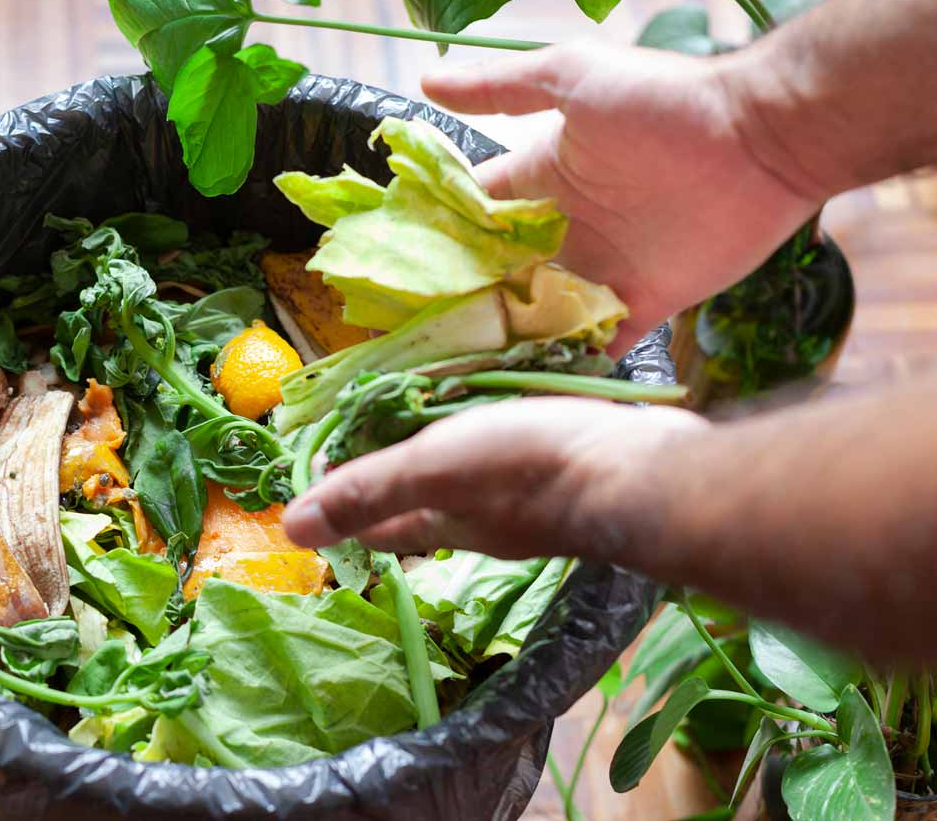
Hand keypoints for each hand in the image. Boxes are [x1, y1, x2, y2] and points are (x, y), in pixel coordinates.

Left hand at [282, 397, 706, 559]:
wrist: (646, 470)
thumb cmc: (531, 467)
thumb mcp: (433, 469)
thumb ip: (368, 491)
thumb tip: (291, 529)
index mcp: (446, 523)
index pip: (378, 524)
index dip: (344, 502)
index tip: (321, 463)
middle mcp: (486, 522)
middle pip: (425, 503)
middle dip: (396, 474)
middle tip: (374, 424)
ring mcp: (533, 499)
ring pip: (474, 479)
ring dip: (448, 450)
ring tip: (432, 407)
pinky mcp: (572, 469)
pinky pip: (519, 452)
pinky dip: (498, 432)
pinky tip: (504, 408)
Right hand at [422, 41, 824, 351]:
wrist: (763, 139)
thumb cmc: (665, 101)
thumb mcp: (573, 76)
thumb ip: (500, 87)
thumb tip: (424, 81)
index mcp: (541, 178)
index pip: (472, 214)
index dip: (434, 239)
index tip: (391, 272)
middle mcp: (564, 229)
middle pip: (497, 276)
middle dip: (460, 303)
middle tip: (410, 338)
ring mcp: (601, 270)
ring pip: (536, 316)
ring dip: (503, 340)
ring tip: (453, 374)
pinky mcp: (642, 304)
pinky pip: (595, 345)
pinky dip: (566, 365)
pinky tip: (523, 386)